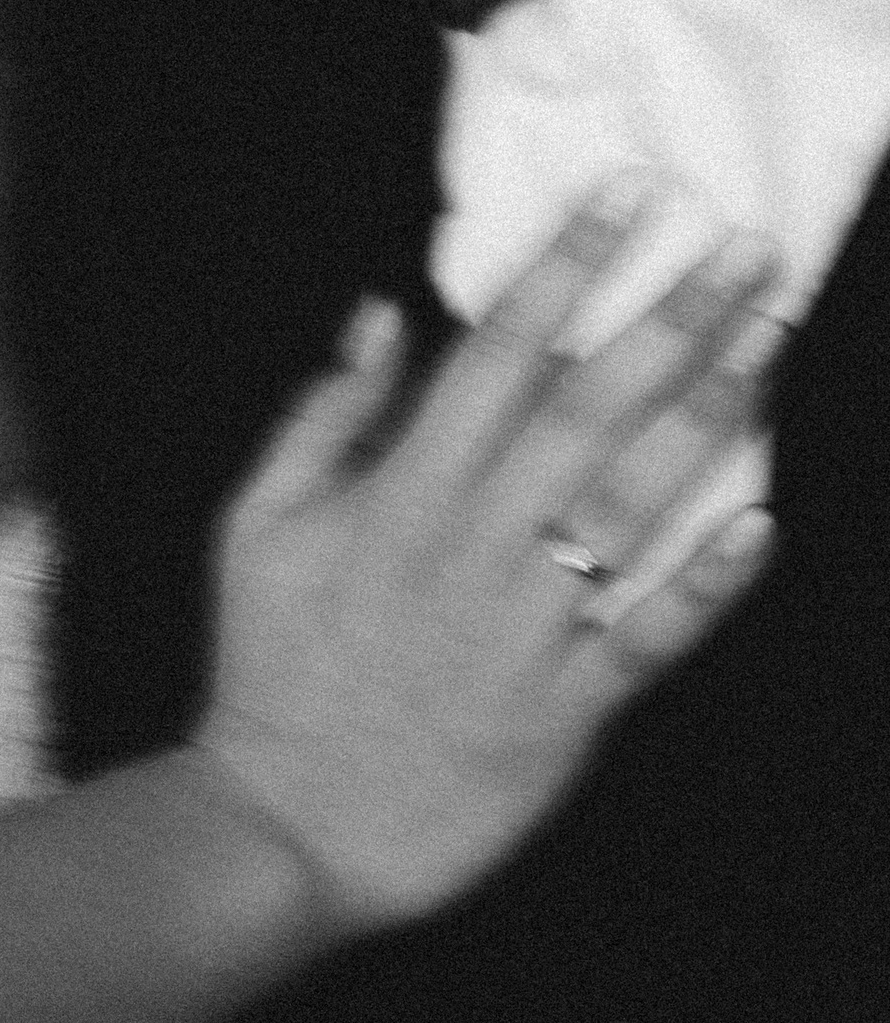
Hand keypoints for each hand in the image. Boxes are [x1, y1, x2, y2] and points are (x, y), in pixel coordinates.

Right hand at [192, 180, 778, 930]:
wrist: (287, 827)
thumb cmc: (270, 664)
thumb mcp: (256, 520)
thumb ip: (325, 413)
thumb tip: (382, 312)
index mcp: (403, 488)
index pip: (501, 348)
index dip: (568, 265)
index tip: (626, 195)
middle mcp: (475, 541)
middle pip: (587, 404)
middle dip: (670, 317)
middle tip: (743, 245)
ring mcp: (527, 626)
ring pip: (630, 499)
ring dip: (709, 413)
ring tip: (767, 337)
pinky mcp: (566, 711)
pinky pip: (648, 637)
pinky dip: (705, 583)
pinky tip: (763, 525)